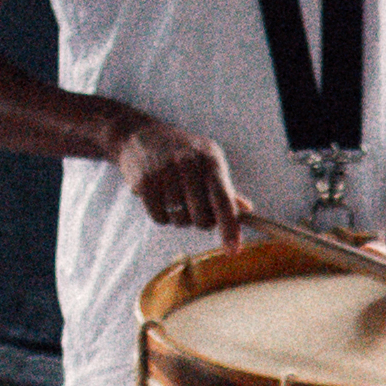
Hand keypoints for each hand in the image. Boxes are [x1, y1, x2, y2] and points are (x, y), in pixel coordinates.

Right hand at [112, 110, 243, 237]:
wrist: (139, 135)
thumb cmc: (181, 152)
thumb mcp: (207, 159)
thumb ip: (225, 187)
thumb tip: (246, 210)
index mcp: (210, 159)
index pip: (224, 200)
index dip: (229, 228)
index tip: (233, 250)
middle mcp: (188, 163)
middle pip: (202, 217)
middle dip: (199, 221)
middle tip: (192, 208)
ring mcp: (165, 172)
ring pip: (180, 220)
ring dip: (179, 217)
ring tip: (173, 198)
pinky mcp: (145, 182)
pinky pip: (160, 218)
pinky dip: (162, 216)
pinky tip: (159, 198)